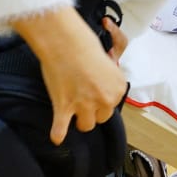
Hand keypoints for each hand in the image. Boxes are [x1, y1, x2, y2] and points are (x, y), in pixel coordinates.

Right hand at [12, 5, 127, 142]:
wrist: (64, 40)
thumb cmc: (84, 43)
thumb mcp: (107, 59)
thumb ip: (108, 78)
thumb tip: (101, 82)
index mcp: (119, 87)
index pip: (113, 103)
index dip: (102, 97)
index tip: (94, 90)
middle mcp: (105, 99)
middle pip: (102, 117)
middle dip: (93, 110)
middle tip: (82, 99)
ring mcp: (85, 105)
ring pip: (86, 125)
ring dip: (79, 120)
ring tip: (71, 112)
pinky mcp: (64, 107)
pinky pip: (61, 129)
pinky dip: (58, 134)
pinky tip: (57, 137)